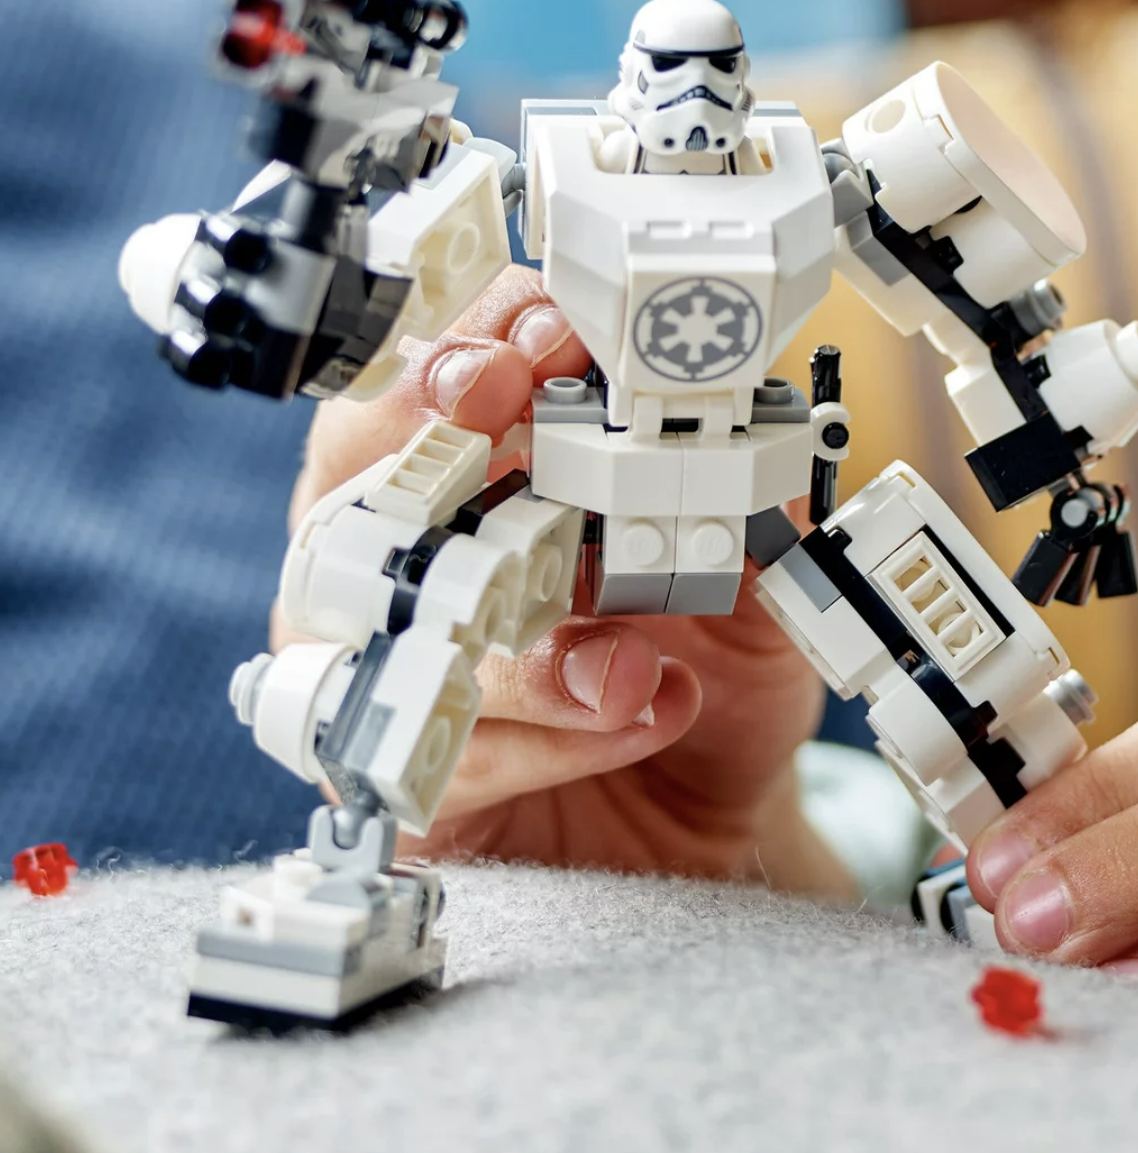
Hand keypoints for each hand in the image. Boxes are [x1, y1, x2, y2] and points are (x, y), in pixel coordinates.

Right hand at [278, 265, 850, 894]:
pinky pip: (443, 747)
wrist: (708, 821)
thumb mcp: (750, 574)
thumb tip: (757, 434)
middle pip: (365, 469)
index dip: (481, 337)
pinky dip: (552, 733)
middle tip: (513, 406)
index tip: (548, 331)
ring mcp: (388, 667)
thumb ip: (743, 503)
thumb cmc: (701, 674)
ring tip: (629, 655)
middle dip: (441, 424)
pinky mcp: (403, 776)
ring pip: (396, 615)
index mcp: (491, 481)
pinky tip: (637, 711)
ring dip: (522, 626)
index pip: (444, 377)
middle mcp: (412, 561)